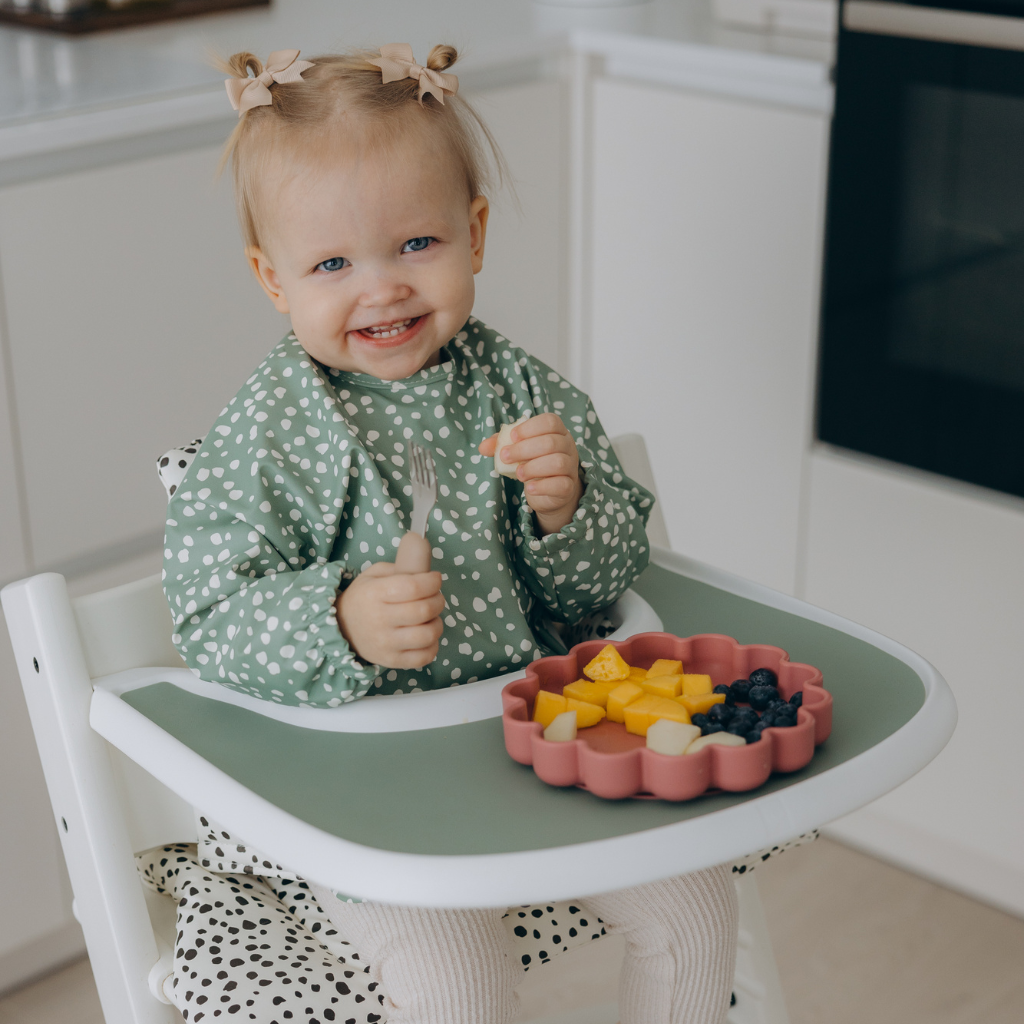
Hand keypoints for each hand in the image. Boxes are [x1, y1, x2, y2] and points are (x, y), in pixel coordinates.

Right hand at [335, 561, 444, 668]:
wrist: (341, 629)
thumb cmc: (364, 598)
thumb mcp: (373, 575)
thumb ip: (398, 569)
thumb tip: (426, 572)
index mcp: (375, 594)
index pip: (413, 587)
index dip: (432, 582)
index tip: (435, 579)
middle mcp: (379, 620)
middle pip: (424, 610)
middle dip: (438, 600)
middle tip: (435, 597)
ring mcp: (386, 644)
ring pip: (428, 635)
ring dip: (437, 623)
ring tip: (431, 618)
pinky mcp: (392, 661)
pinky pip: (424, 657)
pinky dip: (433, 646)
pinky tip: (426, 636)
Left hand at [479, 413, 583, 535]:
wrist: (550, 491)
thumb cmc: (533, 463)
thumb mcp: (517, 451)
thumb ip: (501, 445)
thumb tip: (482, 447)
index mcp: (557, 431)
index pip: (550, 421)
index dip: (529, 427)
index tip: (512, 437)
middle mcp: (568, 447)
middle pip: (551, 442)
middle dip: (524, 449)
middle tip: (506, 457)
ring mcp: (571, 467)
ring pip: (558, 463)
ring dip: (533, 467)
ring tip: (518, 473)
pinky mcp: (569, 487)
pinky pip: (561, 485)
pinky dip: (542, 486)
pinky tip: (529, 488)